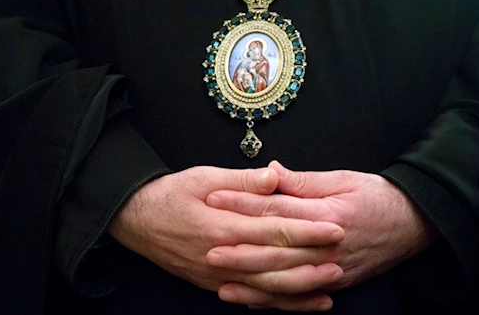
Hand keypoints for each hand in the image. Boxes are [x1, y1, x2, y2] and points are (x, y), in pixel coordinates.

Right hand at [109, 166, 344, 310]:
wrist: (136, 220)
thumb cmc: (171, 195)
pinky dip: (276, 303)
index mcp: (223, 225)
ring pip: (265, 288)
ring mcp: (217, 275)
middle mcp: (223, 256)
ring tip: (329, 286)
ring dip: (299, 289)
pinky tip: (298, 303)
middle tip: (342, 260)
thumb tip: (274, 176)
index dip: (307, 229)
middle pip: (275, 263)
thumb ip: (242, 180)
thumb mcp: (203, 177)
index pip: (274, 229)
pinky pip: (251, 298)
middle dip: (311, 263)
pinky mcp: (213, 284)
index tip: (335, 227)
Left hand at [206, 161, 436, 306]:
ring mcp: (332, 269)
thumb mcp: (343, 179)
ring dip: (253, 284)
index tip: (214, 199)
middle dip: (240, 252)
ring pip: (286, 281)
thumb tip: (270, 172)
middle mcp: (326, 246)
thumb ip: (304, 181)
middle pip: (276, 250)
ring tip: (223, 283)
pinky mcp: (336, 283)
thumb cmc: (378, 196)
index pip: (276, 209)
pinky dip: (277, 301)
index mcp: (325, 214)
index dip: (243, 204)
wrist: (415, 223)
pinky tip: (254, 301)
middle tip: (208, 250)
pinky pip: (301, 296)